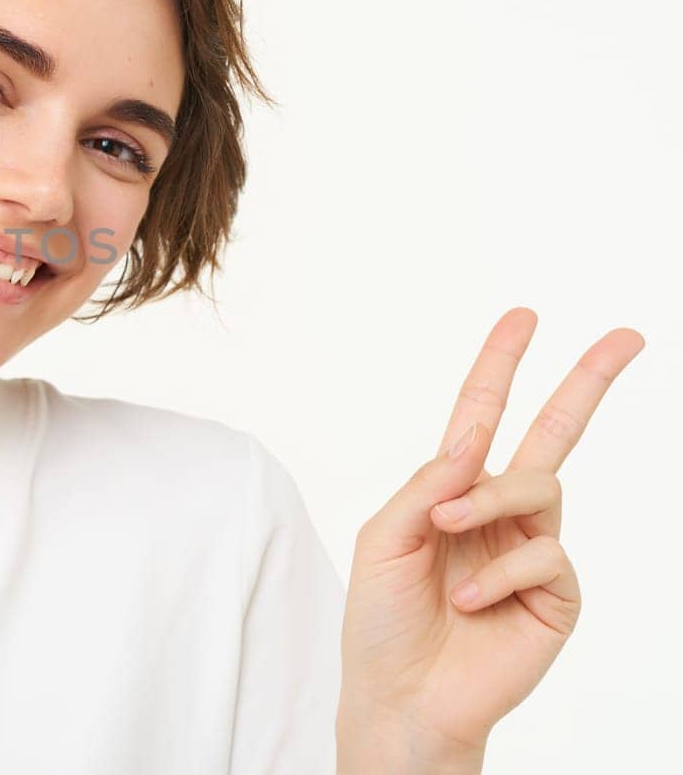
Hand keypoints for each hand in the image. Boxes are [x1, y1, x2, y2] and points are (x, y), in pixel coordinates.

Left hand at [338, 307, 644, 766]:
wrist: (401, 695)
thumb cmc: (383, 620)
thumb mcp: (385, 539)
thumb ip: (428, 485)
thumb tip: (473, 439)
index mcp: (452, 491)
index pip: (482, 415)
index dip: (501, 365)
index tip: (524, 316)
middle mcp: (498, 512)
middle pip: (553, 434)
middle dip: (587, 382)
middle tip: (628, 336)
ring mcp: (532, 549)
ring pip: (540, 484)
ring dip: (491, 499)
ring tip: (449, 533)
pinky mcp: (557, 593)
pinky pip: (545, 552)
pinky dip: (501, 571)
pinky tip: (470, 598)